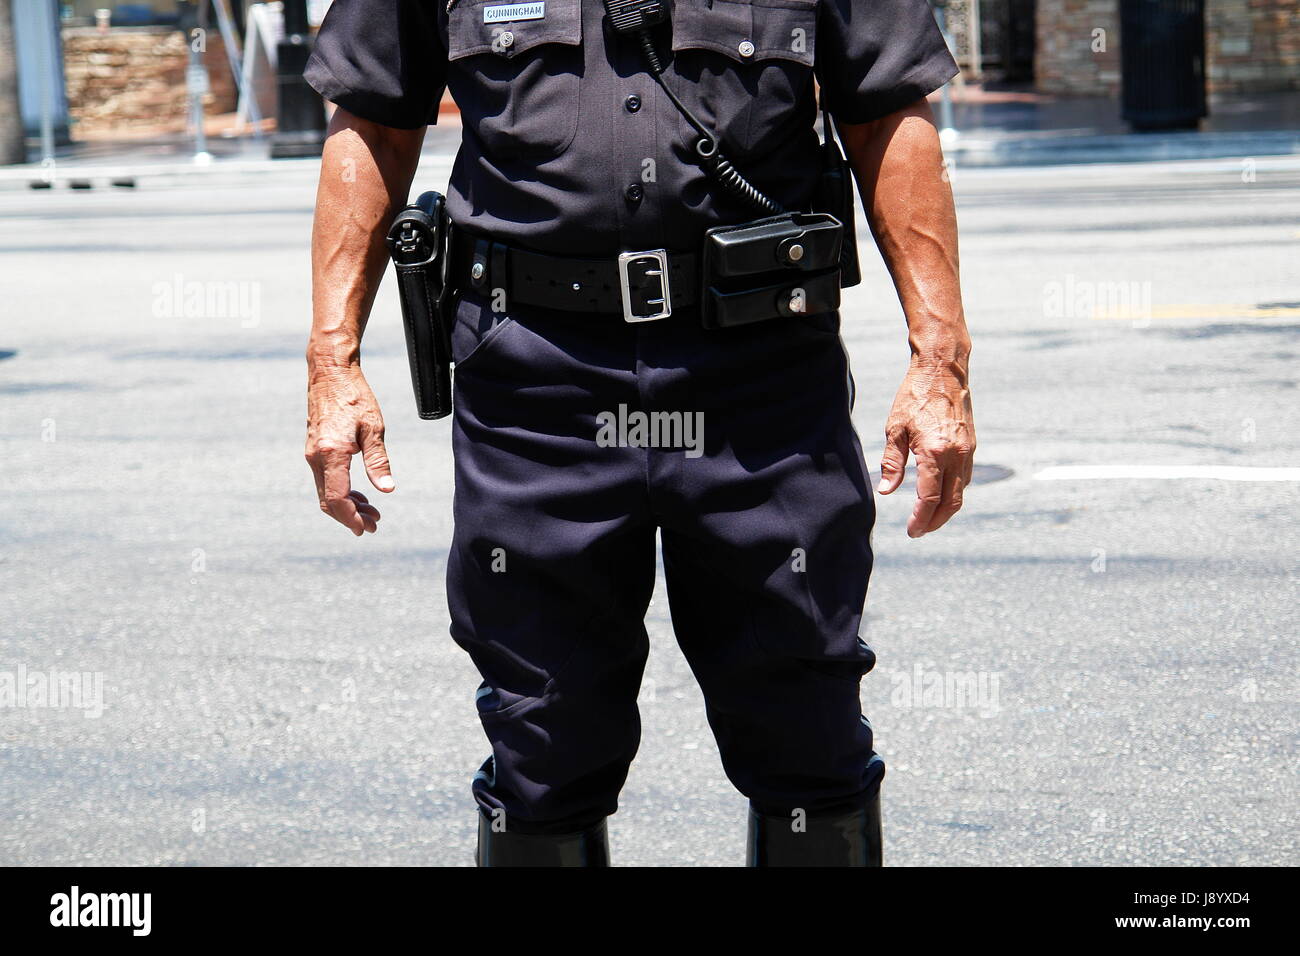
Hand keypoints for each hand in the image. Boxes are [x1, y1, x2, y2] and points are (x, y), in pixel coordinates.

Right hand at [305, 365, 393, 534]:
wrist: (330, 372)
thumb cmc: (355, 396)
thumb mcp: (374, 428)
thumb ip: (378, 461)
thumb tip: (386, 489)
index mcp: (331, 454)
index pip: (338, 498)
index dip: (352, 518)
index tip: (366, 528)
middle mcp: (316, 457)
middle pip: (329, 500)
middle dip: (351, 516)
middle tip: (374, 524)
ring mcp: (312, 453)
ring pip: (326, 491)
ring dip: (347, 505)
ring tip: (371, 511)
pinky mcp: (315, 448)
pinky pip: (325, 478)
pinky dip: (340, 490)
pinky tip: (358, 493)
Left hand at [877, 362, 974, 536]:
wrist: (943, 370)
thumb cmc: (914, 397)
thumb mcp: (894, 429)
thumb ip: (892, 462)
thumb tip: (887, 491)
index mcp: (935, 451)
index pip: (929, 497)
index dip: (920, 518)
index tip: (911, 532)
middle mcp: (956, 454)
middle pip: (950, 502)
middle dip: (935, 522)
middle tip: (919, 532)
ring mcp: (967, 450)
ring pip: (961, 492)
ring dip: (945, 510)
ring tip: (927, 519)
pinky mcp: (971, 445)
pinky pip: (965, 478)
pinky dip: (953, 492)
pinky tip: (939, 496)